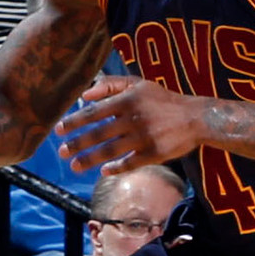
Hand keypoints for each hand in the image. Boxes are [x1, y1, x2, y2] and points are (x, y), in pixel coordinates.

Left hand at [56, 75, 206, 173]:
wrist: (196, 117)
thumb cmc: (162, 100)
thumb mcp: (139, 84)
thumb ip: (110, 85)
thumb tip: (84, 95)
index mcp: (128, 100)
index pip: (94, 112)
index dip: (74, 121)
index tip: (59, 130)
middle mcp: (133, 118)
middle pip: (98, 134)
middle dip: (77, 144)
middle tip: (61, 152)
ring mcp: (144, 137)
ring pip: (110, 151)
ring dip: (89, 159)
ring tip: (74, 166)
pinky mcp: (154, 153)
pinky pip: (130, 163)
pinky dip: (116, 168)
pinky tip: (104, 171)